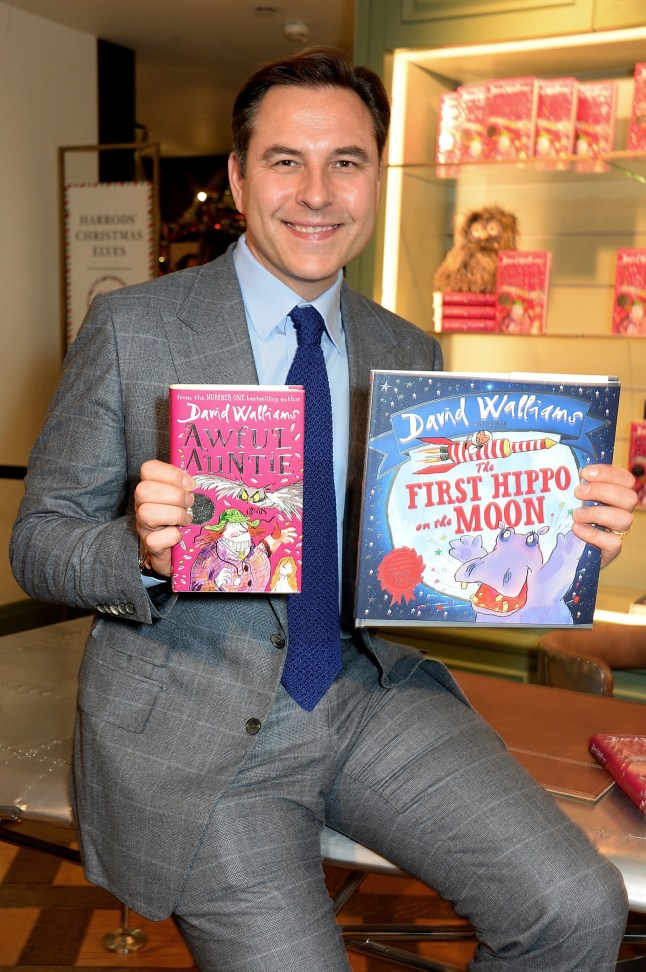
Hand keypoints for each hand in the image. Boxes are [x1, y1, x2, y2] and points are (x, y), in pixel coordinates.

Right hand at [134, 460, 194, 576]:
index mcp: (152, 488)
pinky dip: (172, 536)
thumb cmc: (184, 519)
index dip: (170, 473)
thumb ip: (189, 485)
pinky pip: (154, 539)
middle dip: (174, 495)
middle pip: (143, 490)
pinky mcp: (150, 545)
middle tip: (190, 503)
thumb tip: (206, 473)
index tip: (189, 484)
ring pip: (146, 513)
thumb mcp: (186, 498)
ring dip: (174, 514)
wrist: (179, 551)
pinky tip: (181, 535)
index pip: (148, 469)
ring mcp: (143, 525)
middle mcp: (142, 504)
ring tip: (187, 519)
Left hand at [572, 464, 636, 567]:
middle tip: (578, 492)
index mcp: (616, 494)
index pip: (625, 479)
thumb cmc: (571, 518)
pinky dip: (593, 534)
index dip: (608, 473)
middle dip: (602, 491)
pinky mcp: (612, 549)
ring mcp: (618, 531)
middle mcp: (622, 511)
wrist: (568, 550)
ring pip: (624, 519)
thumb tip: (556, 469)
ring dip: (597, 513)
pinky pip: (613, 542)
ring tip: (576, 514)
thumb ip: (574, 486)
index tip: (585, 472)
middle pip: (629, 497)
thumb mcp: (573, 499)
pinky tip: (577, 529)